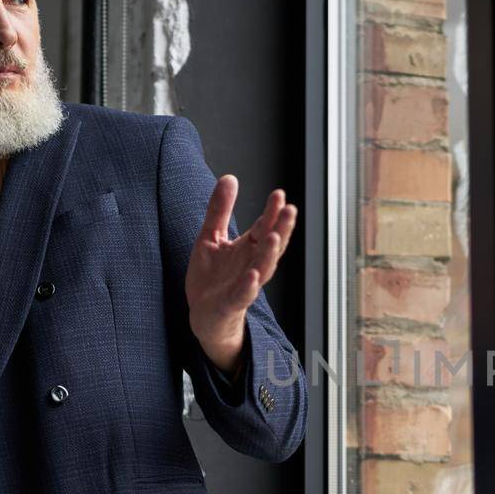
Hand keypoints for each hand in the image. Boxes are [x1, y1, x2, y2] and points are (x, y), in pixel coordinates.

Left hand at [186, 175, 297, 375]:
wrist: (204, 315)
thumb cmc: (212, 278)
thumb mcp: (210, 237)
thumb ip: (221, 209)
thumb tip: (230, 178)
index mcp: (248, 248)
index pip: (264, 226)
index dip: (272, 212)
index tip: (279, 194)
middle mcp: (252, 265)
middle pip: (271, 245)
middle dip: (281, 228)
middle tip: (290, 210)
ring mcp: (244, 284)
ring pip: (262, 268)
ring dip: (269, 254)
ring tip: (273, 236)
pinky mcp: (232, 303)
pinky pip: (243, 295)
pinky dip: (249, 286)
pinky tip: (252, 276)